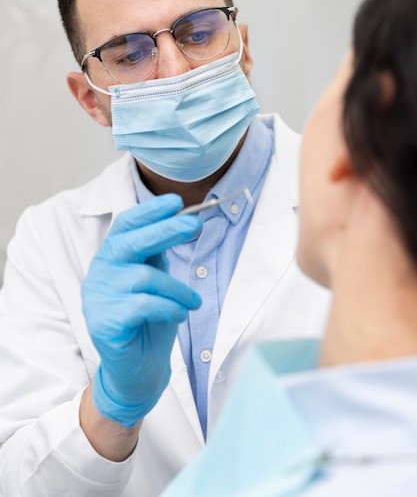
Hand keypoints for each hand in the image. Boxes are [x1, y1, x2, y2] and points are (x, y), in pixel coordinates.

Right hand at [82, 194, 202, 426]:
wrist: (138, 372)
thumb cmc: (149, 323)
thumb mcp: (157, 282)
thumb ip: (158, 256)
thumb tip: (180, 221)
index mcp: (111, 259)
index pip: (125, 225)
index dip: (149, 212)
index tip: (176, 201)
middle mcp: (99, 274)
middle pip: (129, 242)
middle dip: (165, 230)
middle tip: (194, 224)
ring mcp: (97, 298)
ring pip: (144, 277)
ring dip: (177, 288)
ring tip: (193, 301)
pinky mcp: (103, 323)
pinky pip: (143, 305)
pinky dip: (169, 307)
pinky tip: (179, 315)